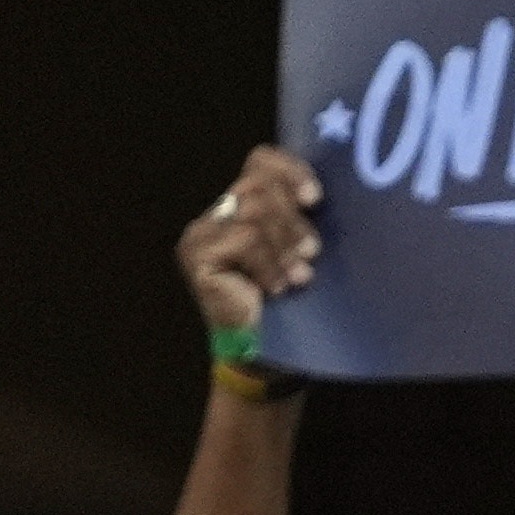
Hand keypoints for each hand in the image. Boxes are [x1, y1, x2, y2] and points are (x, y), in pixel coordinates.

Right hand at [181, 146, 323, 339]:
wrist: (269, 354)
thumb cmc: (292, 303)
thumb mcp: (302, 251)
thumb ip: (301, 218)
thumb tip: (318, 194)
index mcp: (245, 205)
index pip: (260, 160)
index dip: (289, 170)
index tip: (315, 198)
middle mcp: (219, 213)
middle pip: (260, 186)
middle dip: (292, 221)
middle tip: (310, 252)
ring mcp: (202, 233)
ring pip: (253, 212)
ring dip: (283, 247)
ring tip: (298, 275)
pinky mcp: (196, 254)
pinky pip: (243, 238)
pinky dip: (267, 264)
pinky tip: (276, 287)